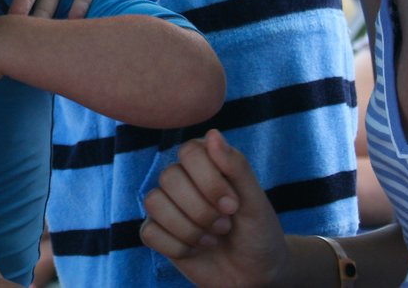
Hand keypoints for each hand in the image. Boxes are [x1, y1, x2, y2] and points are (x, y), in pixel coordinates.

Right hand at [139, 129, 286, 286]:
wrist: (255, 273)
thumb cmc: (258, 232)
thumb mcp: (256, 201)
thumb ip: (237, 166)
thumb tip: (213, 134)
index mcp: (205, 162)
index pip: (189, 152)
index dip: (209, 180)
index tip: (233, 205)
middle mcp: (181, 178)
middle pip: (169, 177)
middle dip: (202, 210)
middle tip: (225, 225)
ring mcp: (165, 204)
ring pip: (154, 203)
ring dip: (190, 230)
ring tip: (212, 238)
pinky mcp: (156, 231)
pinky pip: (149, 232)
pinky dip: (178, 247)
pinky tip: (196, 249)